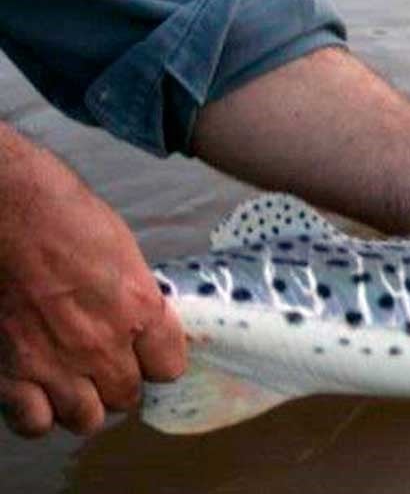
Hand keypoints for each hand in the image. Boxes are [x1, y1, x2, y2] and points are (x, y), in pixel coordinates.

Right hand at [0, 135, 185, 437]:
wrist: (9, 210)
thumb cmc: (64, 215)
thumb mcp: (123, 251)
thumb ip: (137, 297)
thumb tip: (143, 319)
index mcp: (140, 311)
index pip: (170, 368)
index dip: (157, 362)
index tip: (147, 354)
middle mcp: (104, 346)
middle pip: (127, 396)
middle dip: (119, 383)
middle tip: (105, 364)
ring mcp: (56, 364)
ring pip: (85, 419)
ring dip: (82, 404)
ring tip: (72, 383)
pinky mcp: (10, 373)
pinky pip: (33, 423)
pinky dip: (35, 414)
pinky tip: (34, 393)